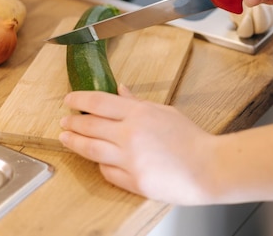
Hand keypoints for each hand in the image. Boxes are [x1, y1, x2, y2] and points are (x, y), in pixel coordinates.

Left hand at [59, 84, 215, 203]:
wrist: (208, 168)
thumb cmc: (191, 139)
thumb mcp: (165, 112)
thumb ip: (138, 102)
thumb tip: (120, 90)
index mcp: (139, 114)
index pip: (99, 102)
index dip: (79, 100)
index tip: (69, 100)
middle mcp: (130, 135)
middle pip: (89, 125)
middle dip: (72, 123)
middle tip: (64, 121)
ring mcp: (130, 160)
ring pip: (90, 149)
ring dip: (75, 142)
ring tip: (66, 138)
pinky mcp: (133, 181)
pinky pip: (107, 172)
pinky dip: (99, 164)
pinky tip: (95, 160)